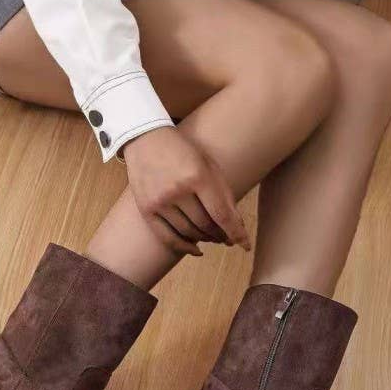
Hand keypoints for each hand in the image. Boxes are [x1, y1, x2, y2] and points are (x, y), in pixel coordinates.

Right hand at [123, 126, 250, 256]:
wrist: (145, 139)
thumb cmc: (183, 152)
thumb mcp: (209, 165)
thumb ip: (224, 194)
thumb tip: (236, 226)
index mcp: (198, 176)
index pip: (221, 214)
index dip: (236, 233)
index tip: (245, 245)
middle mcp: (177, 190)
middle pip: (205, 225)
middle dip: (220, 235)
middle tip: (227, 237)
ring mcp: (159, 201)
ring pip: (188, 233)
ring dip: (204, 239)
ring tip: (212, 237)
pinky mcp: (146, 209)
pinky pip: (167, 237)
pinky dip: (184, 247)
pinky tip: (196, 249)